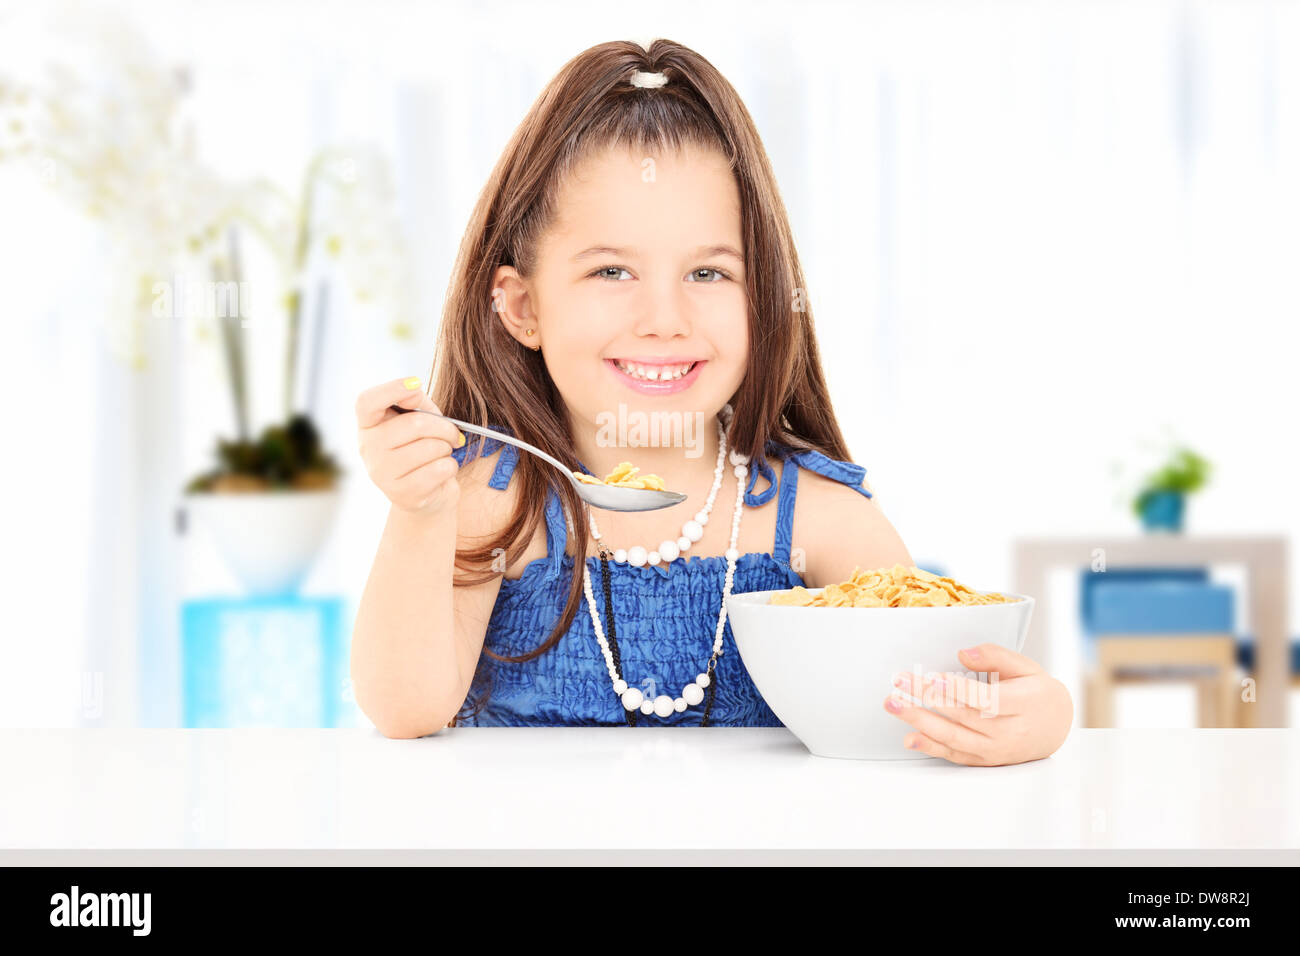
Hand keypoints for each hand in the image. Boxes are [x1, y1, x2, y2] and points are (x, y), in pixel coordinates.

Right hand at [355, 376, 465, 515]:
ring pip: (430, 447)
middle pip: (414, 424)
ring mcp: (382, 473)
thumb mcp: (420, 420)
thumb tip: (414, 391)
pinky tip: (443, 470)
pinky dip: (450, 467)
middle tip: (453, 434)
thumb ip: (417, 402)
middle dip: (444, 427)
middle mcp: (368, 448)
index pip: (367, 402)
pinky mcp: (402, 494)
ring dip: (447, 448)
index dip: (391, 389)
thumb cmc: (423, 449)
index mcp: (368, 425)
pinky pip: (439, 469)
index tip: (416, 383)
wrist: (428, 495)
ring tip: (443, 453)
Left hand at [882, 643, 1073, 765]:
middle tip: (899, 682)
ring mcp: (994, 750)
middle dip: (926, 698)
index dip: (958, 690)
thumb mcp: (1027, 667)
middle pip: (962, 715)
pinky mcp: (984, 760)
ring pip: (953, 737)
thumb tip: (963, 654)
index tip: (933, 677)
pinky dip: (930, 747)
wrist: (1055, 728)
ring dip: (919, 721)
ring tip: (893, 704)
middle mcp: (1008, 732)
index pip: (986, 699)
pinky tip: (909, 737)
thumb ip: (996, 656)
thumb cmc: (1037, 693)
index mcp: (1023, 705)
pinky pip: (954, 754)